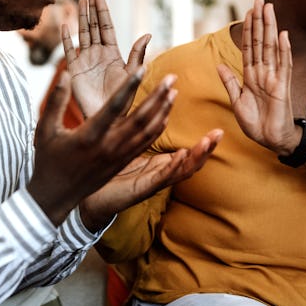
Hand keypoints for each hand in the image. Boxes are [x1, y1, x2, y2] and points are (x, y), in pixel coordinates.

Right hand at [29, 68, 180, 226]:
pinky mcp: (121, 164)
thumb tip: (67, 73)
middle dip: (157, 97)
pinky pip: (144, 145)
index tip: (143, 68)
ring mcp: (117, 157)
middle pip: (139, 119)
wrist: (55, 197)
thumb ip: (56, 100)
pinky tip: (165, 116)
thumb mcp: (45, 129)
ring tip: (174, 92)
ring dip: (162, 111)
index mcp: (89, 136)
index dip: (130, 87)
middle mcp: (107, 147)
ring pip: (147, 133)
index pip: (114, 107)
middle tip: (171, 77)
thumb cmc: (47, 160)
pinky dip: (157, 130)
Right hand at [62, 0, 150, 118]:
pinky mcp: (74, 71)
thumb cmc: (123, 102)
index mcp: (112, 54)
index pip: (106, 28)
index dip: (103, 12)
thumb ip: (137, 55)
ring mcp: (85, 62)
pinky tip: (65, 25)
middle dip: (91, 9)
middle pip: (93, 27)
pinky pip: (69, 51)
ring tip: (79, 1)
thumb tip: (147, 35)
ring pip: (82, 35)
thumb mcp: (132, 76)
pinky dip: (66, 39)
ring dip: (80, 19)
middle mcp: (98, 55)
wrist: (107, 121)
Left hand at [80, 130, 222, 231]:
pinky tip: (181, 155)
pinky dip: (172, 167)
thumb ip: (137, 130)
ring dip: (195, 156)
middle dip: (206, 149)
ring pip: (180, 171)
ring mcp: (151, 184)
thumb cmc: (103, 172)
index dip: (203, 144)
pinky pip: (160, 179)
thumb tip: (147, 107)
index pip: (187, 155)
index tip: (218, 129)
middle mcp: (158, 175)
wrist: (86, 197)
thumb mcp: (124, 146)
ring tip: (207, 142)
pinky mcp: (140, 190)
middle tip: (219, 133)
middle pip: (190, 163)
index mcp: (157, 166)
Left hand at [216, 0, 299, 154]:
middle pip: (260, 42)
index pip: (249, 47)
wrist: (271, 140)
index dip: (248, 29)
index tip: (248, 11)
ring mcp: (274, 78)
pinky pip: (283, 66)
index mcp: (251, 76)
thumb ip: (230, 83)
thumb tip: (219, 65)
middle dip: (259, 21)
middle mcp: (263, 73)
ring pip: (271, 48)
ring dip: (270, 28)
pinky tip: (283, 35)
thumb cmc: (256, 123)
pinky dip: (283, 51)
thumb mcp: (237, 102)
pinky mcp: (282, 87)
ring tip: (269, 9)